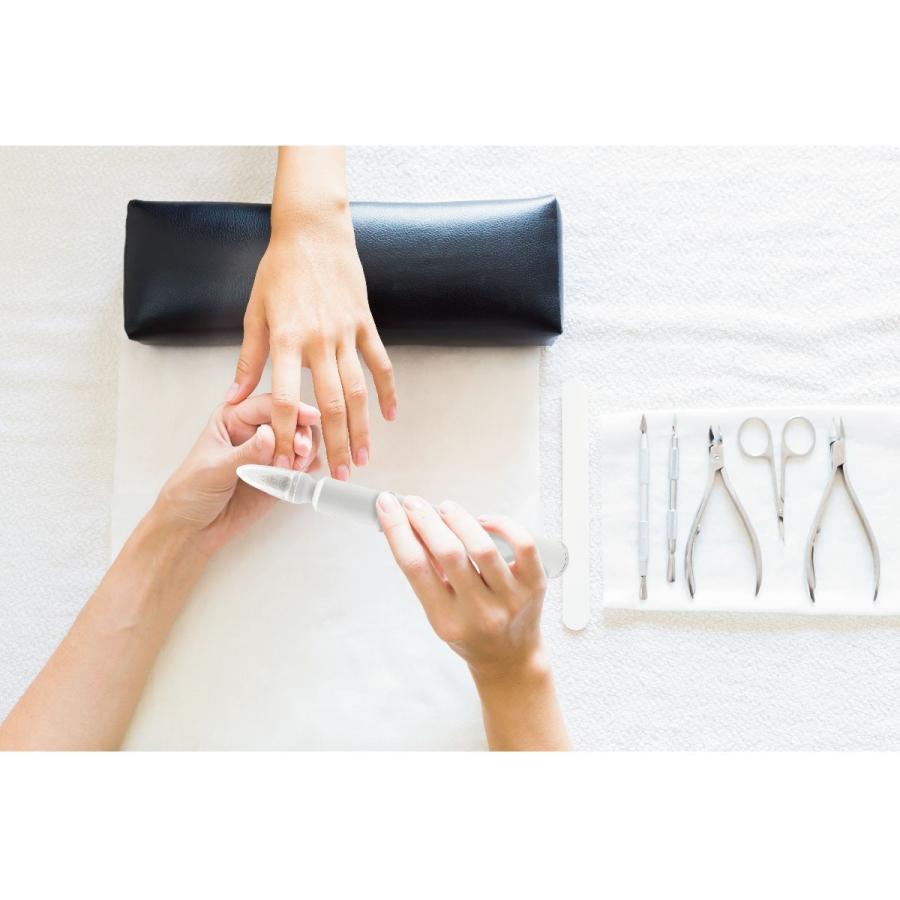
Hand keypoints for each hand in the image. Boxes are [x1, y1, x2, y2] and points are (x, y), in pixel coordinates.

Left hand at [155, 394, 320, 554]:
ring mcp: (269, 452)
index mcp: (233, 417)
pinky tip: (303, 474)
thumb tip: (270, 435)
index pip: (268, 405)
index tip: (309, 417)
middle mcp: (254, 430)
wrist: (192, 528)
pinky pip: (302, 465)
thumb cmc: (191, 492)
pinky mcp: (279, 474)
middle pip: (291, 420)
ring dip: (306, 451)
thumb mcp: (215, 469)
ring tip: (297, 468)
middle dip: (301, 433)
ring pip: (301, 441)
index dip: (290, 409)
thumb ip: (245, 453)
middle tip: (301, 451)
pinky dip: (307, 467)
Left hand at [226, 152, 395, 480]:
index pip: (283, 399)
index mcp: (285, 340)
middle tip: (339, 476)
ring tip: (364, 458)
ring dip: (362, 428)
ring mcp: (346, 333)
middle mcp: (318, 341)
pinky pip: (380, 363)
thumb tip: (233, 397)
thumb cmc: (279, 271)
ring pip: (357, 391)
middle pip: (329, 405)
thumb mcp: (255, 313)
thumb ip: (248, 359)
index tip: (284, 461)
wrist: (313, 232)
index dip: (283, 434)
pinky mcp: (365, 324)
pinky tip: (390, 415)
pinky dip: (387, 391)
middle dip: (335, 444)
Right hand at [375, 494, 547, 680]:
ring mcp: (510, 598)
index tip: (388, 506)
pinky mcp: (534, 584)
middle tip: (413, 503)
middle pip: (448, 553)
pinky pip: (522, 544)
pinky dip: (502, 524)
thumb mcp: (438, 611)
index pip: (415, 566)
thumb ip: (426, 572)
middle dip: (425, 520)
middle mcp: (479, 611)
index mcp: (447, 619)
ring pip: (482, 546)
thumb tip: (409, 524)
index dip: (397, 530)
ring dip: (458, 519)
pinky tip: (484, 520)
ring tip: (445, 508)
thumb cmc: (471, 632)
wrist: (510, 659)